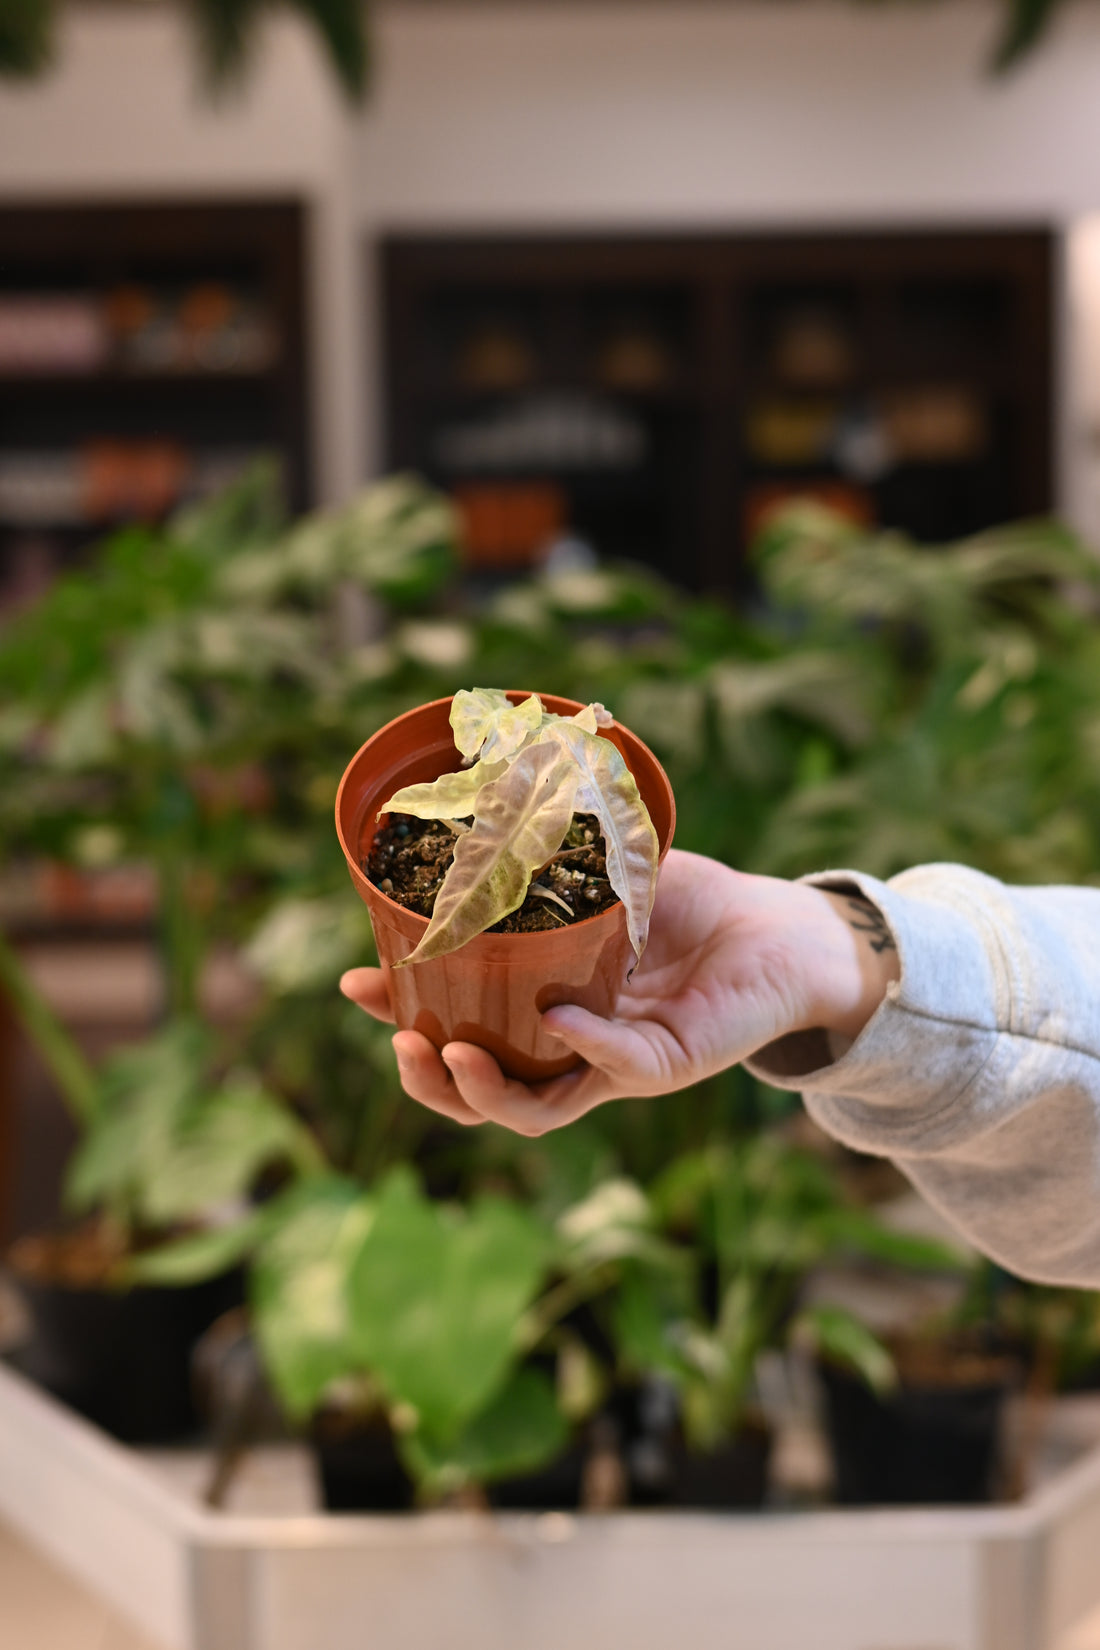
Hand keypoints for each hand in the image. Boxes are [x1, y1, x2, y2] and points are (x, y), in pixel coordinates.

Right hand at [340, 849, 897, 1136]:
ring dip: (485, 1093)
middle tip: (399, 1042)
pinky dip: (582, 1047)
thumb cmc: (688, 904)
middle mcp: (573, 1051)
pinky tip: (553, 1020)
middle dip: (429, 1081)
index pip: (462, 1032)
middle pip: (484, 1092)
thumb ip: (546, 868)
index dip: (405, 1018)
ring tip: (449, 1055)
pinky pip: (617, 1068)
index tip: (357, 984)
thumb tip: (479, 818)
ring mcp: (618, 1065)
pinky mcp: (670, 1063)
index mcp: (544, 1012)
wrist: (778, 927)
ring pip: (537, 1110)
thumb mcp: (601, 879)